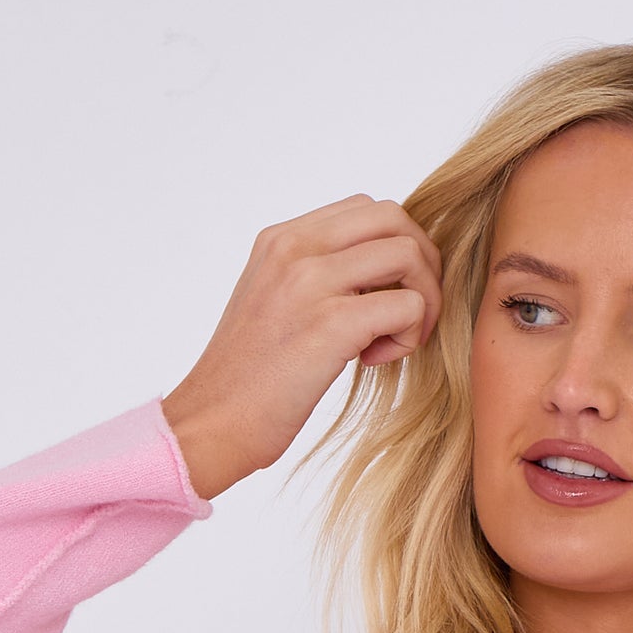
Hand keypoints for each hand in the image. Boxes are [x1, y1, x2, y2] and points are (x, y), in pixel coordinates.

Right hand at [162, 195, 444, 501]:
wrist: (210, 423)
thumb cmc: (244, 381)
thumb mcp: (270, 304)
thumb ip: (310, 277)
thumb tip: (368, 278)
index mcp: (279, 238)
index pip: (363, 209)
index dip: (390, 248)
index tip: (380, 297)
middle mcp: (294, 247)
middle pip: (393, 217)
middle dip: (420, 264)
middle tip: (408, 314)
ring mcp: (311, 281)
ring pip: (408, 253)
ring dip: (422, 299)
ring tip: (393, 340)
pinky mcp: (331, 324)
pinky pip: (408, 305)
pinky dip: (409, 336)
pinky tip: (374, 361)